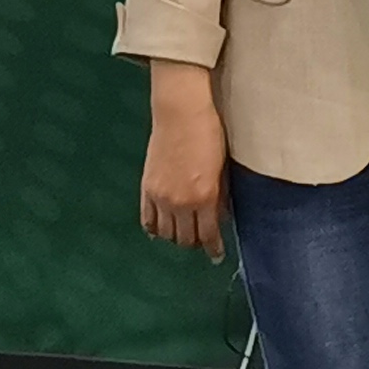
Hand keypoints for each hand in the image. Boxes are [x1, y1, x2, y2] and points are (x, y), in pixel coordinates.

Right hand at [137, 66, 226, 261]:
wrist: (181, 113)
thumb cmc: (210, 133)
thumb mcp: (222, 167)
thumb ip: (219, 195)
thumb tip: (219, 216)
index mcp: (204, 197)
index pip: (208, 234)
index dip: (213, 248)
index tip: (217, 255)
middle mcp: (180, 202)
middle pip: (185, 238)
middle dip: (195, 243)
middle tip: (202, 241)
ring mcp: (160, 197)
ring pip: (166, 234)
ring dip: (176, 237)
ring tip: (184, 233)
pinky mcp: (146, 189)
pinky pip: (148, 220)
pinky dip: (155, 229)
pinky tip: (161, 229)